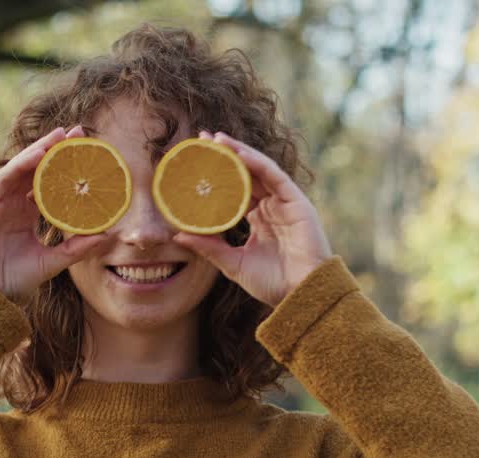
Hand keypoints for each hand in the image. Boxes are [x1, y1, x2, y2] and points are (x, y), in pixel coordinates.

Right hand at [0, 125, 113, 302]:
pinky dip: (23, 163)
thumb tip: (107, 236)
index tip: (89, 152)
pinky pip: (6, 176)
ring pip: (22, 167)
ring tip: (62, 134)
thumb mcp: (53, 261)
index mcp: (28, 214)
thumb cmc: (15, 279)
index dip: (67, 167)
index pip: (50, 183)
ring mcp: (0, 201)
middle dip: (57, 149)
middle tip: (79, 132)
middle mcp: (15, 203)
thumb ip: (76, 248)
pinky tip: (40, 153)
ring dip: (41, 148)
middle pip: (37, 168)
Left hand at [173, 131, 333, 306]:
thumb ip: (209, 247)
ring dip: (239, 152)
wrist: (301, 296)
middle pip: (246, 173)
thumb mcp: (232, 264)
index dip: (218, 174)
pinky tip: (239, 153)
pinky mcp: (297, 202)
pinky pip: (275, 176)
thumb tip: (178, 234)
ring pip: (260, 169)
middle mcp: (272, 207)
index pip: (236, 189)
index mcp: (259, 219)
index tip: (196, 162)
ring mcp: (285, 203)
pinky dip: (257, 163)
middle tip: (202, 139)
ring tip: (216, 139)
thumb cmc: (272, 284)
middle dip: (226, 155)